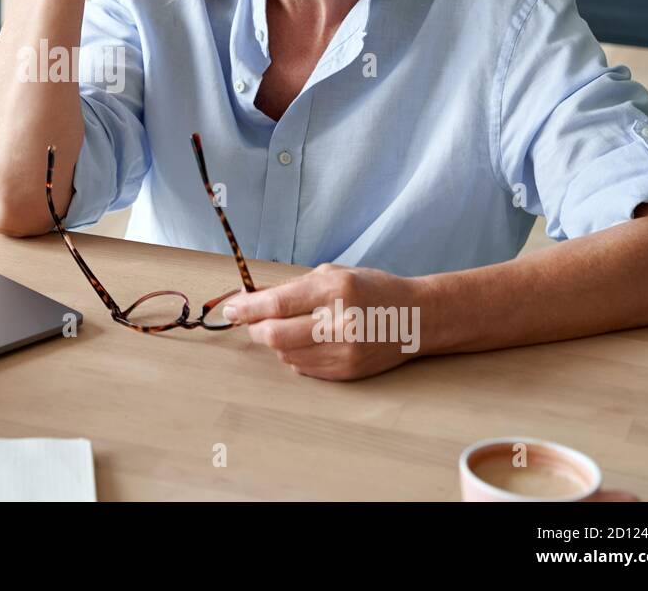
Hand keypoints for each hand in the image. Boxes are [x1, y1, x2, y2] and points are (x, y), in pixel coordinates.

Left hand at [222, 263, 425, 379]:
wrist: (416, 318)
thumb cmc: (372, 290)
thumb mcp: (332, 275)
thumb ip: (291, 288)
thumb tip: (250, 298)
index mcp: (335, 290)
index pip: (278, 303)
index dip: (247, 308)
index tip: (231, 308)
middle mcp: (340, 323)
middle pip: (276, 335)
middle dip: (256, 329)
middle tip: (254, 321)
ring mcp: (345, 352)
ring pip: (285, 353)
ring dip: (276, 341)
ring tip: (291, 326)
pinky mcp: (346, 372)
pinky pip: (302, 368)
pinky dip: (295, 354)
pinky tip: (309, 341)